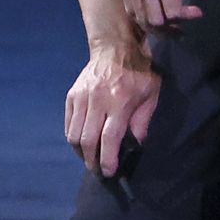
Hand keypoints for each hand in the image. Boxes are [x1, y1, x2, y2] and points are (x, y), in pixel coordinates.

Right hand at [65, 40, 160, 176]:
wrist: (115, 48)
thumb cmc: (138, 73)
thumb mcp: (151, 94)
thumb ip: (143, 120)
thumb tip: (136, 144)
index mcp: (120, 101)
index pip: (109, 138)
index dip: (108, 160)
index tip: (109, 172)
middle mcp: (98, 100)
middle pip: (88, 140)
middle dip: (92, 161)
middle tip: (98, 171)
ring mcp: (82, 97)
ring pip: (74, 135)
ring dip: (81, 152)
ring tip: (90, 159)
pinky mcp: (72, 95)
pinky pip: (68, 124)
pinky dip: (73, 138)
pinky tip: (82, 143)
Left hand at [116, 0, 209, 34]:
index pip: (131, 10)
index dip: (149, 20)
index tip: (166, 20)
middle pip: (142, 19)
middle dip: (162, 28)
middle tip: (179, 29)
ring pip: (157, 20)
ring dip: (175, 25)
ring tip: (190, 18)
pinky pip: (173, 11)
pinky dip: (185, 16)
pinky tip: (196, 11)